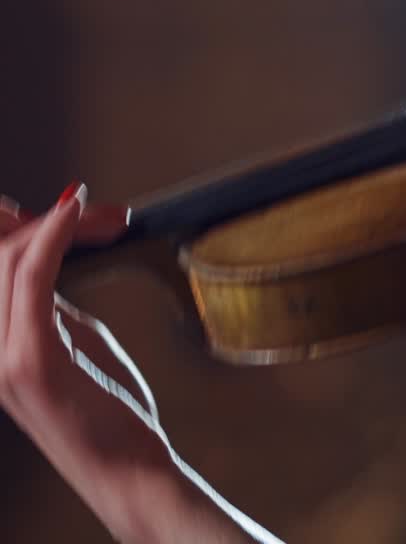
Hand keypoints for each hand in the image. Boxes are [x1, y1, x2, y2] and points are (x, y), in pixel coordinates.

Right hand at [0, 188, 274, 543]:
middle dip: (49, 219)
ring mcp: (1, 358)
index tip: (73, 205)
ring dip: (63, 224)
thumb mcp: (69, 339)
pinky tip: (74, 214)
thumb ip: (48, 298)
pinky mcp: (30, 362)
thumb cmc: (103, 410)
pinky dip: (54, 237)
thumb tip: (44, 248)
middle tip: (104, 214)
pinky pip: (33, 279)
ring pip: (11, 258)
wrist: (123, 469)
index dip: (20, 222)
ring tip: (108, 219)